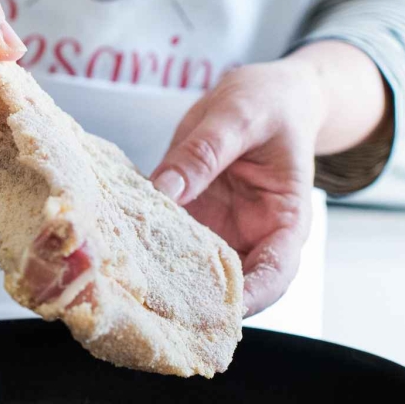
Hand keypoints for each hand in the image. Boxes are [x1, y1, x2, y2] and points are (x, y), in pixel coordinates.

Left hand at [151, 41, 388, 314]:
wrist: (262, 95)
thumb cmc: (268, 103)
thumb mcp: (240, 116)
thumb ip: (205, 152)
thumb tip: (166, 188)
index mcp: (285, 220)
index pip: (276, 274)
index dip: (250, 297)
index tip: (217, 308)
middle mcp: (253, 236)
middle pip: (233, 287)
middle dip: (198, 301)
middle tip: (156, 305)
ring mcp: (220, 232)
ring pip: (194, 272)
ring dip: (165, 280)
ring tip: (130, 283)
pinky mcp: (191, 221)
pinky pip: (169, 243)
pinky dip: (147, 248)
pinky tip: (119, 249)